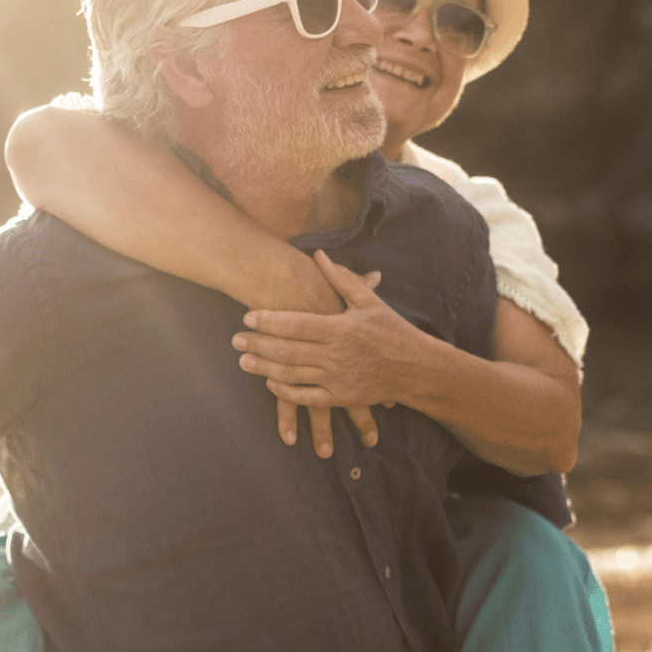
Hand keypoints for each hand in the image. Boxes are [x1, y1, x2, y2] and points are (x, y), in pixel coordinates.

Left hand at [236, 251, 431, 456]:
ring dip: (265, 369)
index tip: (247, 316)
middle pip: (288, 350)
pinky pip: (307, 397)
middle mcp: (336, 355)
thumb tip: (319, 254)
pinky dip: (286, 392)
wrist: (416, 368)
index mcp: (341, 328)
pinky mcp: (341, 397)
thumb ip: (342, 279)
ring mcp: (338, 379)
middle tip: (235, 340)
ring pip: (293, 375)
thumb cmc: (391, 331)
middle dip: (258, 345)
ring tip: (243, 362)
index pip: (297, 323)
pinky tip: (270, 383)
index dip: (270, 320)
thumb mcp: (369, 302)